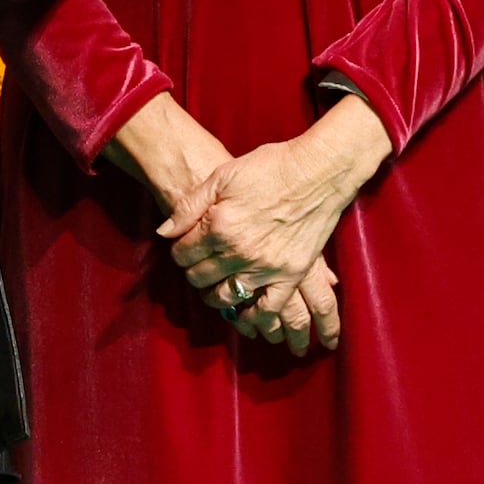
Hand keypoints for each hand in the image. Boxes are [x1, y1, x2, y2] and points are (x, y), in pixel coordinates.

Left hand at [154, 98, 392, 355]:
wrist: (319, 170)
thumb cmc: (270, 167)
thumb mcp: (222, 176)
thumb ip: (189, 206)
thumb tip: (164, 232)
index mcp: (218, 225)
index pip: (183, 253)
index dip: (179, 251)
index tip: (185, 249)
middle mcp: (239, 251)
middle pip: (200, 277)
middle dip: (194, 273)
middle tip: (199, 266)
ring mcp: (266, 266)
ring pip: (227, 297)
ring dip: (215, 297)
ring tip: (215, 289)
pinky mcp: (291, 274)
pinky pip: (268, 308)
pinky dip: (253, 317)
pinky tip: (245, 314)